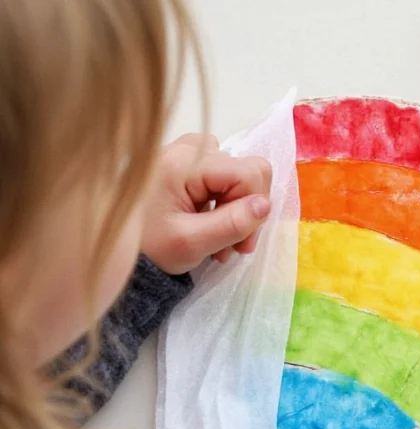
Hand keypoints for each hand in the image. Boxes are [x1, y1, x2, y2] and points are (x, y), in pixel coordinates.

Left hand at [141, 133, 272, 273]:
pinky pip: (221, 172)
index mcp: (185, 163)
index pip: (250, 172)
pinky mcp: (183, 161)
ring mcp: (184, 152)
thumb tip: (266, 205)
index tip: (240, 240)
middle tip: (233, 244)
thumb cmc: (150, 249)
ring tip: (218, 238)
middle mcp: (187, 148)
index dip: (254, 206)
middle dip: (246, 210)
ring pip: (237, 171)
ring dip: (235, 207)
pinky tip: (208, 223)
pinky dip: (222, 199)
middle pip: (246, 170)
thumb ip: (231, 224)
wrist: (116, 252)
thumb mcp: (191, 243)